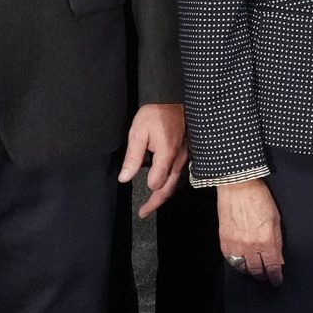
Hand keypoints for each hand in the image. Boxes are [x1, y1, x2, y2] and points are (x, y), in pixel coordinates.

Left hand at [120, 103, 187, 217]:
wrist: (171, 99)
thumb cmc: (153, 115)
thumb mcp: (137, 133)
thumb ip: (132, 158)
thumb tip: (124, 178)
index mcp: (167, 154)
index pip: (157, 182)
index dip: (147, 188)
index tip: (138, 188)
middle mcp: (180, 158)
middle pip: (169, 188)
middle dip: (156, 202)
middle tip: (144, 212)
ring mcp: (186, 156)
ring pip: (176, 182)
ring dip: (164, 194)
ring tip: (152, 203)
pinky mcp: (188, 153)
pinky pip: (180, 174)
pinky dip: (171, 184)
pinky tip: (164, 186)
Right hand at [217, 178, 283, 283]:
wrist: (238, 187)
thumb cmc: (258, 198)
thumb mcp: (276, 219)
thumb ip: (277, 241)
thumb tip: (279, 258)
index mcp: (266, 240)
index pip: (272, 266)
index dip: (275, 276)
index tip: (277, 280)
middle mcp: (250, 246)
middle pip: (257, 270)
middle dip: (263, 276)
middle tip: (266, 277)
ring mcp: (236, 245)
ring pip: (243, 268)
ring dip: (250, 271)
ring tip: (254, 271)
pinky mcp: (225, 241)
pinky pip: (231, 260)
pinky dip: (237, 263)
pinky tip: (241, 262)